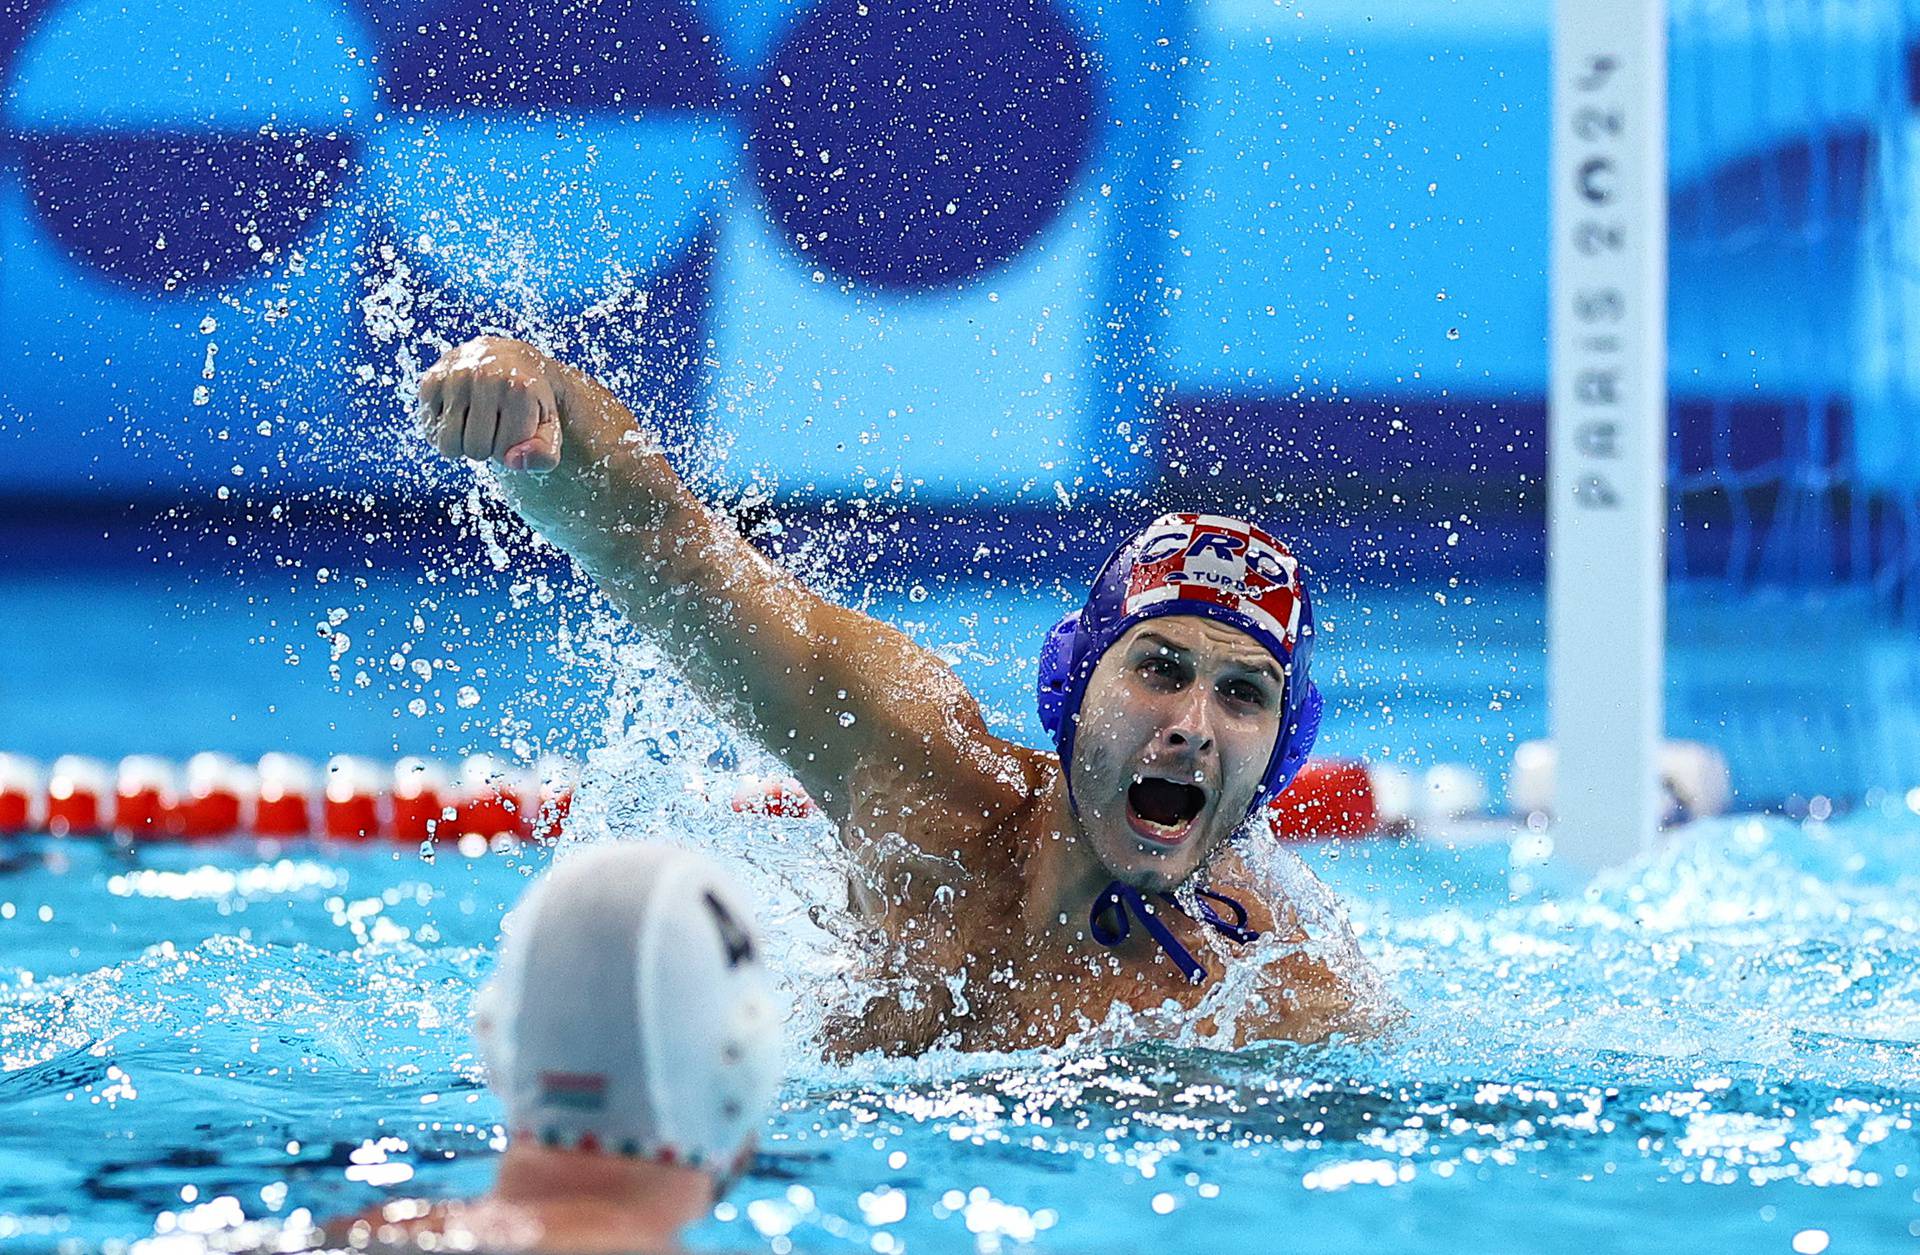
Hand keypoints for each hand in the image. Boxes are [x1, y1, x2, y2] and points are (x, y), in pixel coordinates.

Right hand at [416, 336, 562, 472]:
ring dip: (463, 445)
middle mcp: (485, 377)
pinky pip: (430, 432)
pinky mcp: (431, 380)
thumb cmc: (530, 403)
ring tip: (477, 423)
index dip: (511, 449)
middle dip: (487, 447)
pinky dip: (443, 433)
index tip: (517, 428)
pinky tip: (459, 416)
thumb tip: (513, 461)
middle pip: (475, 450)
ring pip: (448, 445)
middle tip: (496, 424)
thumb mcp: (549, 430)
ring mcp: (454, 376)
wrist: (510, 362)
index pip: (505, 453)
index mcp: (520, 389)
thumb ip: (544, 455)